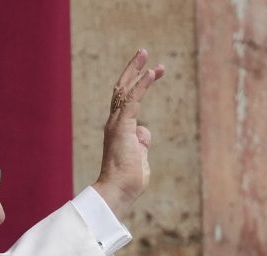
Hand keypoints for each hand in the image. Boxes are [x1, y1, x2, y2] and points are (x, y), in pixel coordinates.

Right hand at [92, 49, 164, 220]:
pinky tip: (151, 72)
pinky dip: (142, 85)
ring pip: (125, 90)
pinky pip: (133, 100)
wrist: (118, 191)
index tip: (152, 72)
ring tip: (146, 54)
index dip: (138, 84)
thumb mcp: (140, 158)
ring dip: (136, 70)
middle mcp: (115, 123)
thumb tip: (143, 133)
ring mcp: (117, 124)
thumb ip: (141, 143)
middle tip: (144, 53)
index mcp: (119, 129)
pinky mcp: (123, 127)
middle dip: (133, 69)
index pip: (127, 101)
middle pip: (122, 89)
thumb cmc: (128, 180)